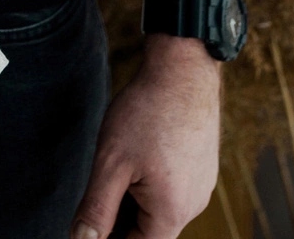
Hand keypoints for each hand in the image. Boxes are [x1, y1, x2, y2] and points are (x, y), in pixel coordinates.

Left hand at [72, 36, 219, 238]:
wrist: (184, 69)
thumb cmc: (147, 112)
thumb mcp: (111, 161)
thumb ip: (97, 208)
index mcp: (172, 212)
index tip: (92, 225)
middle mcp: (193, 205)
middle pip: (149, 230)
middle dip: (121, 216)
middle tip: (102, 184)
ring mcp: (201, 185)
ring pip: (160, 207)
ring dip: (135, 197)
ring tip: (121, 162)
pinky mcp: (202, 166)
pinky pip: (173, 187)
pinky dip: (151, 181)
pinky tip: (139, 153)